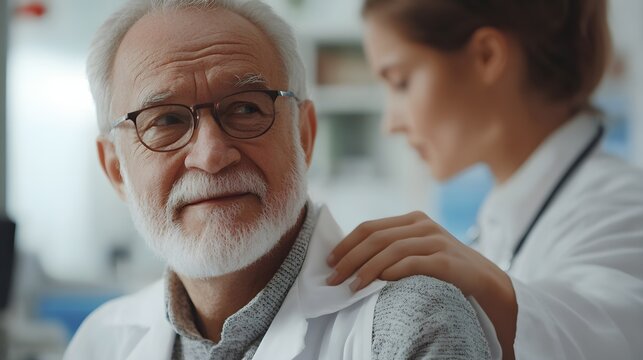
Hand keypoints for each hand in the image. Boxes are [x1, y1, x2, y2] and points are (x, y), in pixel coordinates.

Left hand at [325, 211, 516, 358]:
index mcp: (413, 221)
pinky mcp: (448, 261)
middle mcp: (424, 226)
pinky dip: (393, 271)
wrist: (491, 286)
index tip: (329, 262)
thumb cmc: (447, 272)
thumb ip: (393, 250)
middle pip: (376, 237)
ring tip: (351, 286)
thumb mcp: (419, 253)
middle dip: (349, 258)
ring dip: (366, 268)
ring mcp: (437, 241)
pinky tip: (379, 282)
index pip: (370, 227)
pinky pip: (414, 262)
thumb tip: (352, 262)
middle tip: (332, 278)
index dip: (346, 244)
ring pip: (391, 249)